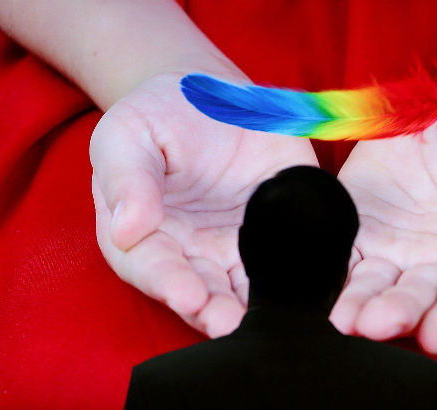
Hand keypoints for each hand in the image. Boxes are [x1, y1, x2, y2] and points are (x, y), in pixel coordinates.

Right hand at [90, 72, 317, 336]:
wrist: (213, 93)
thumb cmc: (158, 115)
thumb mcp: (130, 135)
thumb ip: (127, 179)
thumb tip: (126, 230)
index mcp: (147, 234)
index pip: (153, 266)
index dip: (170, 284)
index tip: (188, 298)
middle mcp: (193, 251)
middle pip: (202, 290)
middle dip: (215, 311)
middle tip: (230, 324)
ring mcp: (237, 245)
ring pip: (245, 286)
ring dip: (255, 306)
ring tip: (269, 320)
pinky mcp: (276, 230)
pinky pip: (289, 257)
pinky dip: (299, 276)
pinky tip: (310, 290)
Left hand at [330, 90, 436, 352]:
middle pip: (421, 296)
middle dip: (398, 313)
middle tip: (374, 325)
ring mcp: (398, 248)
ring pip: (378, 283)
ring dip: (359, 302)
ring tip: (342, 317)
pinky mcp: (361, 228)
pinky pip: (344, 252)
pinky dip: (330, 269)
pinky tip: (316, 283)